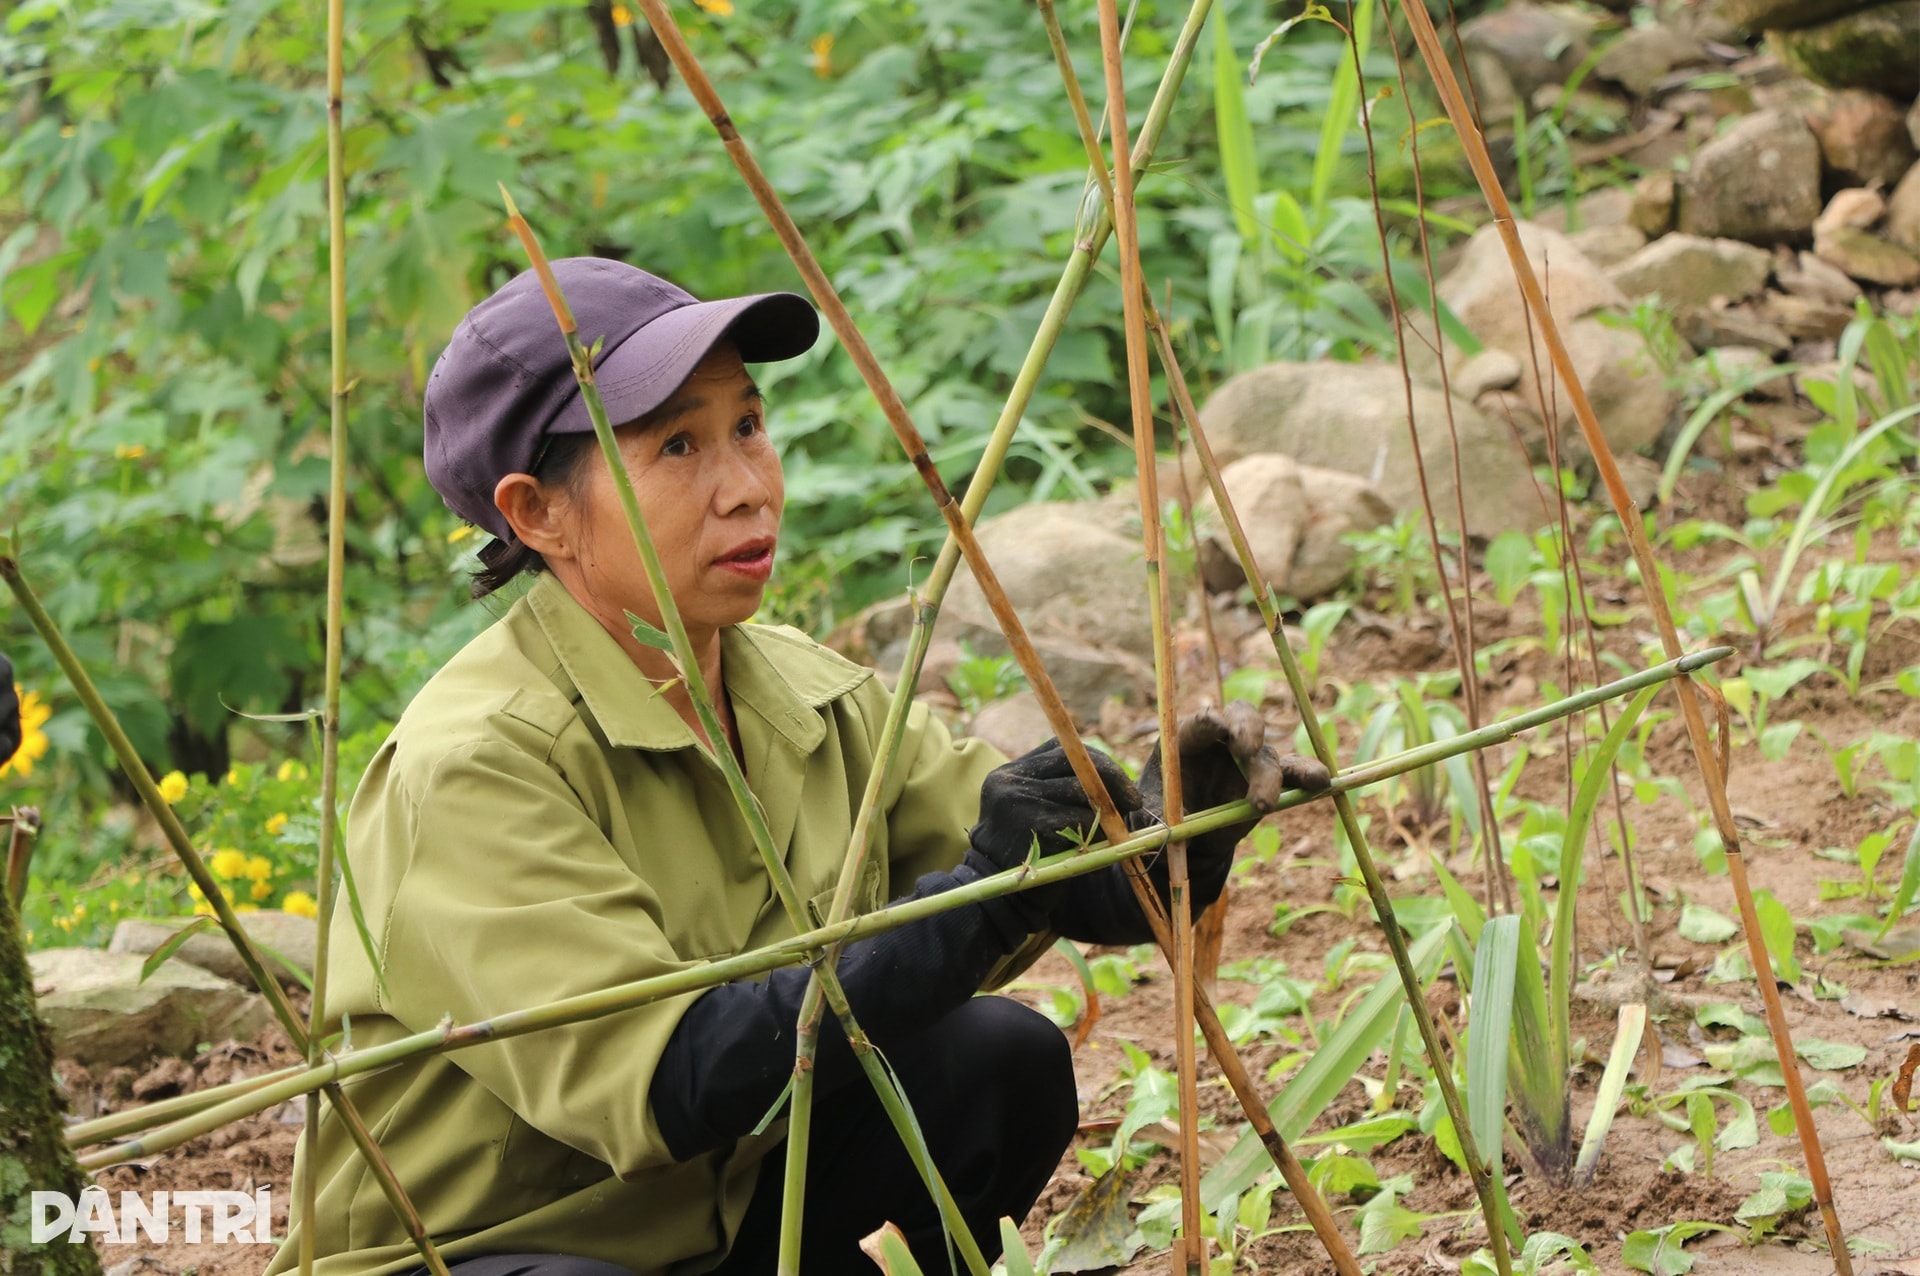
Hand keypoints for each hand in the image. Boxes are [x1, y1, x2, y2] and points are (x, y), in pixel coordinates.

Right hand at [968, 738, 1144, 928]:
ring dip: (1105, 812)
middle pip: (1073, 764)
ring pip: (1079, 793)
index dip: (1098, 764)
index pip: (1063, 751)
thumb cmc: (1029, 855)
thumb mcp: (1036, 813)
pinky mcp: (1028, 824)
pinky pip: (1078, 820)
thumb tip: (1117, 782)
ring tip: (1114, 829)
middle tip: (1135, 801)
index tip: (1124, 784)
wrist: (998, 897)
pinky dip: (1095, 832)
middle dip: (1112, 780)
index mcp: (1011, 772)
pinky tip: (1095, 846)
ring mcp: (1016, 800)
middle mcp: (1009, 780)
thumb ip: (1064, 792)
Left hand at [1138, 703, 1329, 867]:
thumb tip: (1153, 816)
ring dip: (1266, 777)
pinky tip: (1320, 781)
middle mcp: (1222, 740)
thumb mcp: (1148, 816)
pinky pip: (1294, 773)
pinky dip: (1307, 774)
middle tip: (1244, 749)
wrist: (1188, 838)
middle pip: (1242, 719)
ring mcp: (1249, 758)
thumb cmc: (1162, 817)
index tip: (1214, 726)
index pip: (1198, 723)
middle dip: (1246, 729)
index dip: (1206, 722)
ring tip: (1261, 804)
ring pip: (1266, 755)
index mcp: (1186, 738)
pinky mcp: (1271, 779)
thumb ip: (1152, 814)